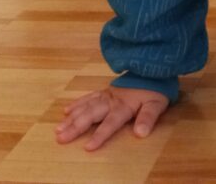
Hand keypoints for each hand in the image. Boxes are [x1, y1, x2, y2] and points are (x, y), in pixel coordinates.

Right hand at [54, 86, 169, 150]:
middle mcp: (111, 100)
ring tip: (59, 129)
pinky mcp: (104, 90)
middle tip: (61, 138)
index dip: (100, 134)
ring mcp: (106, 94)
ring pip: (86, 106)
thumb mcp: (157, 104)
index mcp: (124, 106)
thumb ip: (148, 118)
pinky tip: (66, 110)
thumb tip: (140, 133)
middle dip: (76, 127)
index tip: (88, 147)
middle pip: (91, 114)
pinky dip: (77, 103)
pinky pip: (88, 97)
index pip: (110, 122)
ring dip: (72, 118)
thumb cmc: (154, 90)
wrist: (153, 69)